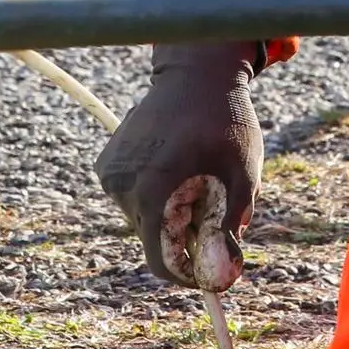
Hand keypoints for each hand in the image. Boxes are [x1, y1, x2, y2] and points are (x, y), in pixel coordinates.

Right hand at [95, 42, 263, 289]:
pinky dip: (156, 194)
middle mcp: (121, 185)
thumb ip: (228, 230)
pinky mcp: (106, 163)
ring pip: (144, 219)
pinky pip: (134, 198)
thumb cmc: (225, 122)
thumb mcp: (241, 178)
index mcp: (152, 191)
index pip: (160, 260)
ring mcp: (110, 173)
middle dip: (184, 236)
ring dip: (171, 213)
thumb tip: (222, 275)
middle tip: (214, 208)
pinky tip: (176, 165)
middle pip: (153, 239)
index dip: (188, 274)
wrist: (196, 72)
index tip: (211, 270)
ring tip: (197, 178)